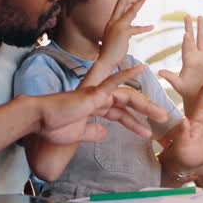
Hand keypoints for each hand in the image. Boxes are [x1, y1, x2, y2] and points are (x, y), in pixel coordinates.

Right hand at [35, 65, 168, 144]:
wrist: (38, 122)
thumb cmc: (53, 127)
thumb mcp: (78, 134)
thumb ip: (92, 132)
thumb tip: (104, 132)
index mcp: (96, 108)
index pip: (120, 114)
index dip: (135, 124)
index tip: (147, 134)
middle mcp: (98, 98)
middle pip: (128, 102)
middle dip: (146, 111)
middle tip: (164, 119)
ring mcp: (96, 94)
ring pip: (127, 95)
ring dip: (145, 104)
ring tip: (161, 114)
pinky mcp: (92, 93)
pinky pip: (112, 82)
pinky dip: (126, 74)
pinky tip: (141, 68)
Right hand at [96, 0, 152, 68]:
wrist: (104, 61)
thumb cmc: (111, 51)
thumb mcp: (116, 36)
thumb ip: (123, 29)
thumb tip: (130, 25)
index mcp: (112, 21)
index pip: (118, 4)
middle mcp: (113, 21)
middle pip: (121, 2)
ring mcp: (118, 26)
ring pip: (131, 11)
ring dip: (140, 2)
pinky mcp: (123, 33)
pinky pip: (136, 28)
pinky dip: (145, 28)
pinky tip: (152, 26)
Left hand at [158, 15, 202, 106]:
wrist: (197, 97)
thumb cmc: (187, 92)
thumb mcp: (178, 85)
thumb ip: (170, 78)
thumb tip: (159, 72)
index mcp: (187, 61)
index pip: (186, 48)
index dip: (186, 40)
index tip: (186, 32)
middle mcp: (194, 57)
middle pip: (192, 39)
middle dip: (190, 27)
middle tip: (186, 15)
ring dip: (202, 29)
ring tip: (201, 16)